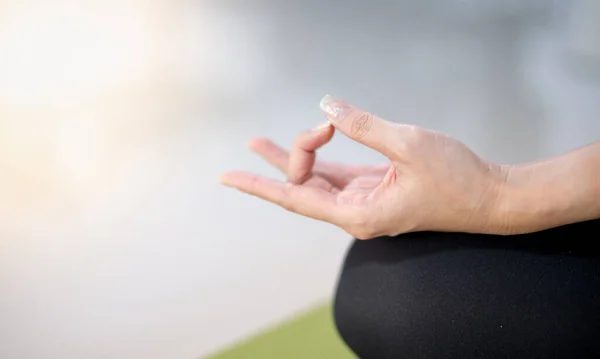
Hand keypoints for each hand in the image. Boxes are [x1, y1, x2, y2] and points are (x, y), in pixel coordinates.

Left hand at [221, 96, 508, 238]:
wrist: (493, 197)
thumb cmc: (458, 178)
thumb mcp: (409, 145)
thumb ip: (364, 126)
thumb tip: (327, 106)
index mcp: (359, 213)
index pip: (296, 200)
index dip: (260, 187)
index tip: (231, 173)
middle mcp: (357, 212)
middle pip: (304, 187)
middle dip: (279, 161)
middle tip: (249, 142)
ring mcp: (367, 200)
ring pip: (319, 179)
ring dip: (295, 157)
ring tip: (259, 143)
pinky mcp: (378, 187)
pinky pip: (340, 172)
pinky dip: (323, 156)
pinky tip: (311, 142)